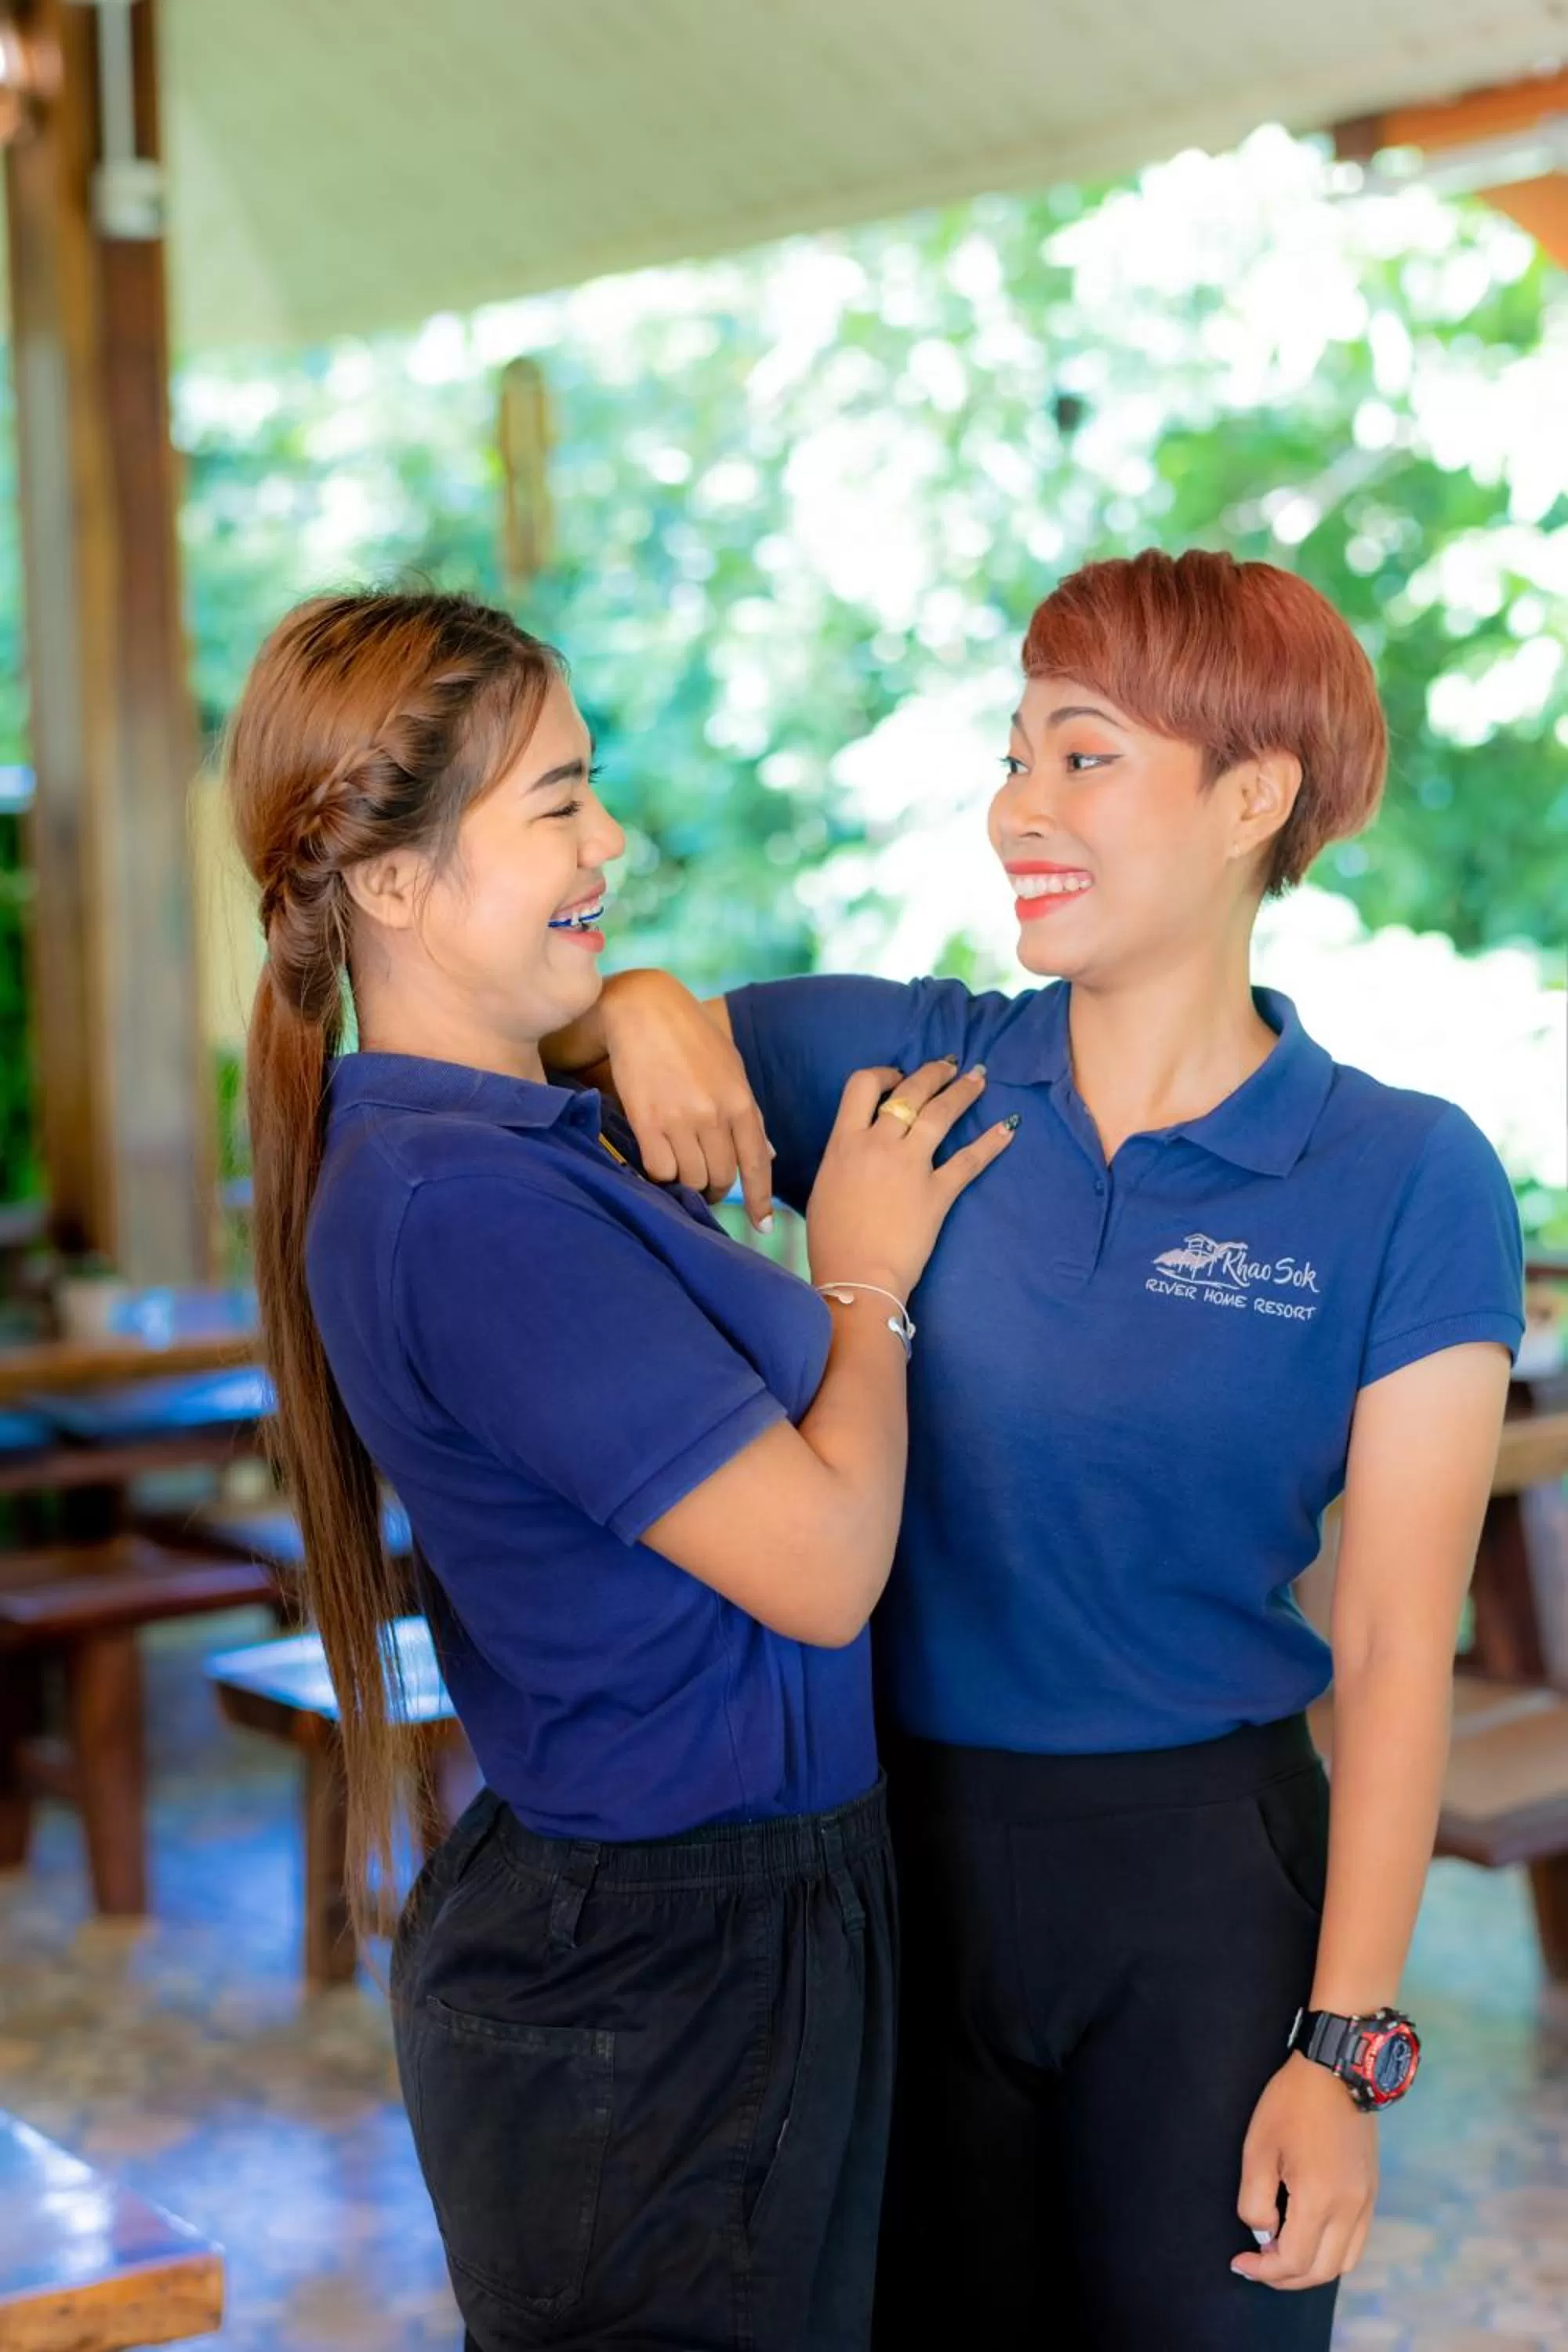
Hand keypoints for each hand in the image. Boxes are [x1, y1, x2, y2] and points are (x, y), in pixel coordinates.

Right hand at [598, 972, 774, 1228]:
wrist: (643, 1009)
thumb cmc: (692, 1035)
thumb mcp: (731, 1068)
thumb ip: (749, 1113)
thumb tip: (766, 1155)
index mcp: (741, 1101)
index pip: (756, 1165)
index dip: (760, 1201)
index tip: (762, 1228)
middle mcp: (714, 1114)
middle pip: (720, 1178)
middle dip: (715, 1190)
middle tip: (705, 1187)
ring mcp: (679, 1119)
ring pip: (689, 1179)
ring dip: (685, 1183)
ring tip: (679, 1169)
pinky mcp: (646, 1121)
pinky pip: (658, 1169)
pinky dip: (659, 1173)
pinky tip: (657, 1160)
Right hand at [806, 1060, 1014, 1302]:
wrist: (857, 1278)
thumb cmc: (831, 1240)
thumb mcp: (825, 1186)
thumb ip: (843, 1158)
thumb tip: (857, 1147)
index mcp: (845, 1143)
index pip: (862, 1085)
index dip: (884, 1073)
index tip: (897, 1076)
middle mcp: (879, 1144)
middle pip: (910, 1090)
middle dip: (933, 1072)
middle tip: (949, 1066)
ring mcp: (911, 1166)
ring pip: (941, 1113)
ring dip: (963, 1091)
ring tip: (980, 1077)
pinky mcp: (938, 1192)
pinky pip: (969, 1160)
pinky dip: (991, 1142)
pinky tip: (1009, 1127)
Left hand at [1232, 2053, 1378, 2291]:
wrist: (1338, 2070)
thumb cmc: (1291, 2104)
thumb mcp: (1258, 2149)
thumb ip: (1255, 2201)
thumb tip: (1264, 2234)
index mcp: (1320, 2200)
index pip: (1293, 2261)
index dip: (1263, 2271)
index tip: (1240, 2260)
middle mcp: (1350, 2210)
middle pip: (1321, 2272)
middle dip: (1285, 2278)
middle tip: (1258, 2263)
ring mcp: (1366, 2203)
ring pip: (1344, 2263)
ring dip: (1312, 2269)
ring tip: (1281, 2254)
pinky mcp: (1372, 2192)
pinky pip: (1356, 2242)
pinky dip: (1332, 2253)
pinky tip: (1310, 2237)